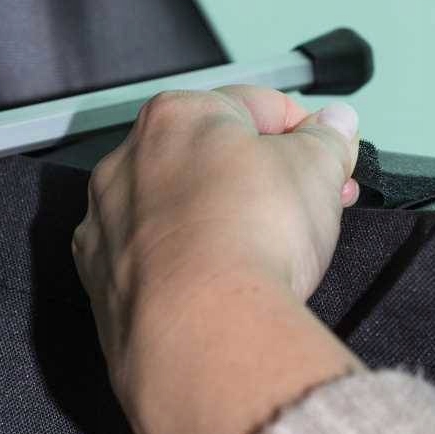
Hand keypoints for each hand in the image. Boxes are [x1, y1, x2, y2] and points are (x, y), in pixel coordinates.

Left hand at [72, 86, 363, 433]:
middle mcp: (127, 161)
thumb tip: (335, 123)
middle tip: (315, 205)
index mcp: (178, 115)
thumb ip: (328, 139)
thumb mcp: (318, 169)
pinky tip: (219, 285)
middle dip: (268, 178)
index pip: (256, 106)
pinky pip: (152, 262)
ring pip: (176, 210)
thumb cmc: (258, 229)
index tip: (331, 161)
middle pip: (212, 158)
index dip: (306, 132)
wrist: (202, 327)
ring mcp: (105, 225)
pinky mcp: (99, 285)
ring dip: (221, 220)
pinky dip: (185, 266)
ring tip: (270, 251)